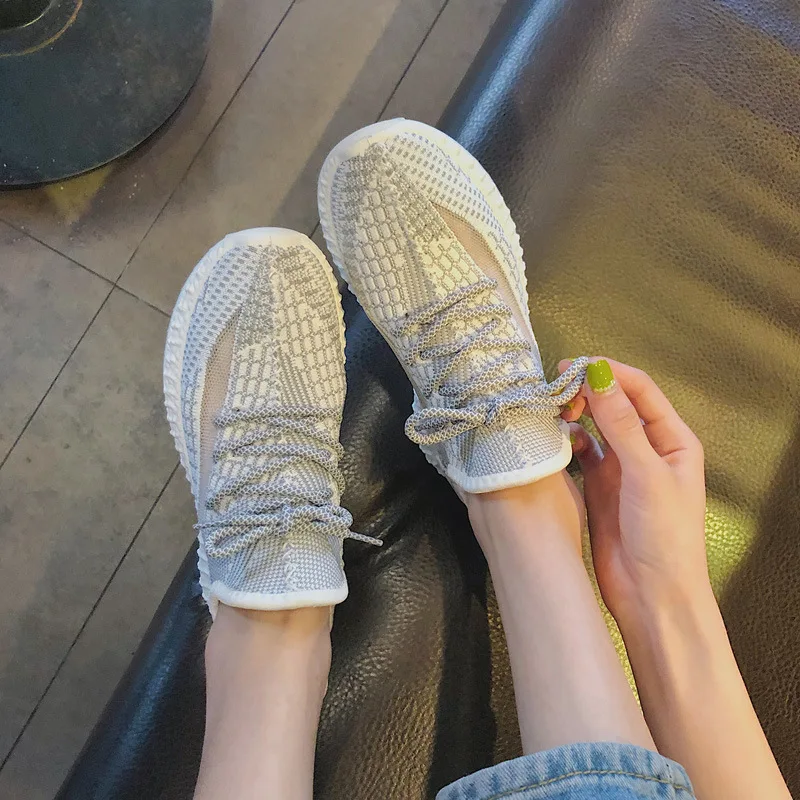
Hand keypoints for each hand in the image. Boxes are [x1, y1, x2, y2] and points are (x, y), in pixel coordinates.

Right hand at [559, 358, 708, 622]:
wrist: (652, 596)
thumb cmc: (663, 535)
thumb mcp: (646, 474)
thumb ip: (621, 423)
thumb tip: (598, 374)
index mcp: (672, 439)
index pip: (640, 390)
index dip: (608, 373)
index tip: (573, 367)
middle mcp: (646, 448)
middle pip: (615, 404)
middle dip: (588, 391)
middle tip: (555, 389)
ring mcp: (621, 468)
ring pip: (595, 426)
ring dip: (576, 414)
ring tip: (550, 410)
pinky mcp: (599, 487)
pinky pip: (581, 453)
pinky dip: (567, 442)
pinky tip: (554, 441)